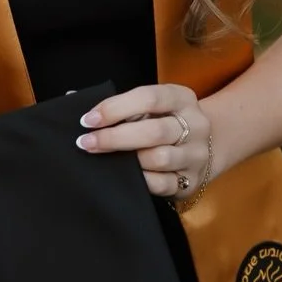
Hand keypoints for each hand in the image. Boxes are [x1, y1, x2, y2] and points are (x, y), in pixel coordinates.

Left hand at [75, 82, 212, 199]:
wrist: (210, 143)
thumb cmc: (165, 120)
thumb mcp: (153, 104)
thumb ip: (119, 103)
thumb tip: (71, 98)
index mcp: (181, 98)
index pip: (148, 98)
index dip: (114, 108)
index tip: (87, 120)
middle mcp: (195, 125)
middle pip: (153, 131)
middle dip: (114, 138)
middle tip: (86, 143)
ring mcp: (196, 154)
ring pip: (159, 158)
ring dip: (127, 160)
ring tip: (106, 160)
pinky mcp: (192, 181)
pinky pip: (163, 184)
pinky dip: (142, 181)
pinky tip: (126, 177)